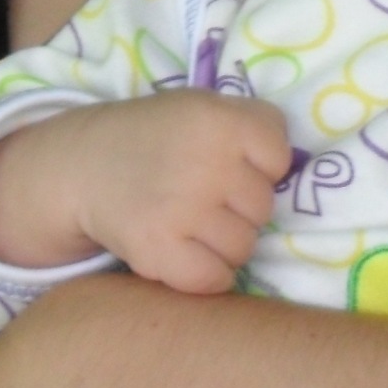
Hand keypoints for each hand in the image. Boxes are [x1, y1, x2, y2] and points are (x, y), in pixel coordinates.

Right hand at [0, 90, 290, 291]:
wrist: (83, 167)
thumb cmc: (156, 139)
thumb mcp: (204, 108)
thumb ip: (254, 127)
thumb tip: (304, 169)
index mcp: (220, 121)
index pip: (279, 158)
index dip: (257, 166)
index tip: (225, 163)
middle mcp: (205, 164)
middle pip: (263, 209)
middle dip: (237, 208)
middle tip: (198, 195)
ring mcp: (182, 211)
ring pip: (243, 248)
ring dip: (221, 243)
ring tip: (187, 222)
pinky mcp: (160, 252)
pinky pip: (215, 279)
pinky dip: (203, 275)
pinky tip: (180, 252)